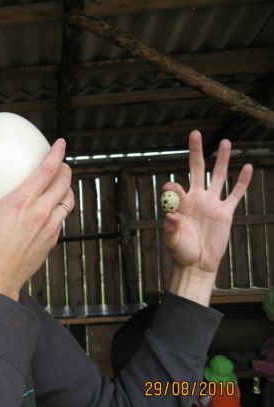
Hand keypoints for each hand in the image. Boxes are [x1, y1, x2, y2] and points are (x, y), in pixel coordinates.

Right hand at [0, 139, 73, 300]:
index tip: (61, 143)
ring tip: (61, 185)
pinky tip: (51, 209)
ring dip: (67, 189)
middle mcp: (40, 212)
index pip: (47, 170)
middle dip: (66, 169)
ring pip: (68, 201)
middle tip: (61, 164)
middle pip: (64, 182)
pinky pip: (61, 218)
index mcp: (22, 202)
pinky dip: (60, 209)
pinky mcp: (52, 240)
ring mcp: (49, 227)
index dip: (57, 154)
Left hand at [164, 130, 251, 304]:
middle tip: (194, 133)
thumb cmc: (180, 250)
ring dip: (221, 160)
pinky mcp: (226, 212)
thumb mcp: (171, 239)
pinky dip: (242, 182)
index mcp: (180, 203)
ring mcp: (212, 204)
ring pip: (218, 176)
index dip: (172, 188)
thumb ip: (170, 226)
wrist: (197, 263)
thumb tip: (171, 214)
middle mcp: (196, 199)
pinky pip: (235, 194)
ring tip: (224, 142)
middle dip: (196, 152)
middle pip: (197, 170)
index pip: (176, 188)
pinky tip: (247, 167)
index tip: (170, 189)